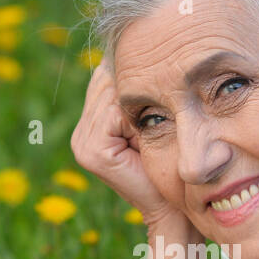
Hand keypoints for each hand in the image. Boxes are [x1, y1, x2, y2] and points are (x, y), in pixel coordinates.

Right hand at [70, 54, 176, 226]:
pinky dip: (136, 108)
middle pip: (107, 81)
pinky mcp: (91, 152)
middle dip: (135, 74)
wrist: (177, 212)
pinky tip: (155, 112)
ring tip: (163, 87)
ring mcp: (82, 144)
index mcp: (92, 125)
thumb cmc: (175, 167)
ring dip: (138, 90)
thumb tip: (144, 46)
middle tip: (166, 59)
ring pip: (112, 92)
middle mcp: (81, 135)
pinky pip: (115, 110)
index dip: (134, 66)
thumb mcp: (157, 123)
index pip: (107, 77)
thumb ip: (142, 95)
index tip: (160, 50)